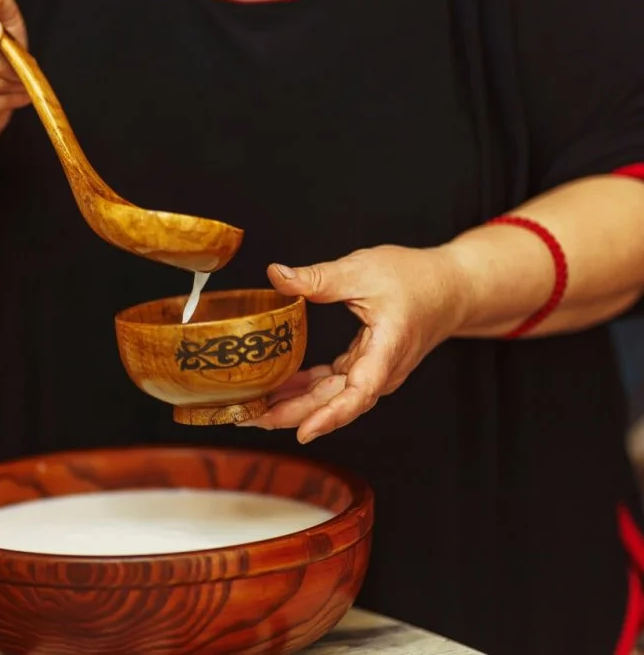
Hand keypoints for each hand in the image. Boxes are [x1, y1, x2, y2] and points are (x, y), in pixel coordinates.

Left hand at [242, 245, 468, 442]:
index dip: (331, 416)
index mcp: (387, 350)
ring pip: (332, 398)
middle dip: (293, 415)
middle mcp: (381, 371)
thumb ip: (318, 278)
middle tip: (250, 418)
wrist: (451, 288)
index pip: (360, 392)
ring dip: (296, 406)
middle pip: (336, 403)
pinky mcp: (365, 367)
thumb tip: (276, 274)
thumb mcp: (363, 270)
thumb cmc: (415, 278)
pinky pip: (334, 386)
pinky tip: (278, 389)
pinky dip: (306, 389)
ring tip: (255, 409)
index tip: (303, 432)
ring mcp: (374, 373)